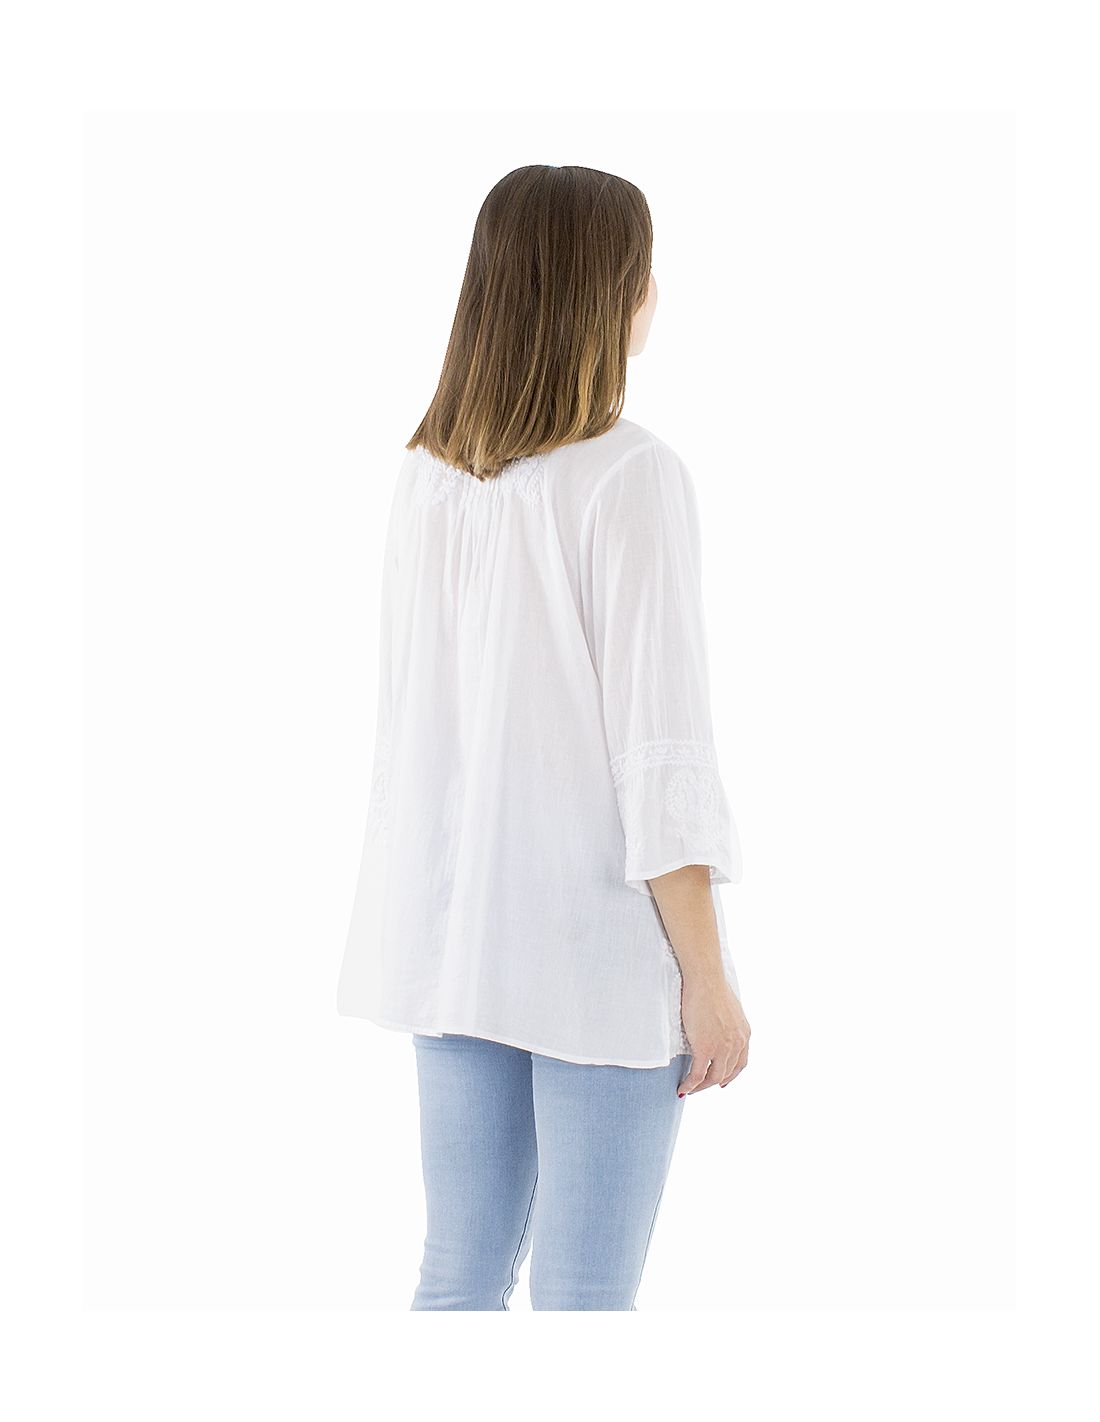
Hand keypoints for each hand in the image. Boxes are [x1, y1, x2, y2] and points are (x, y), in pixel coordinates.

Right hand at [677, 973, 749, 1095]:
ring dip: (701, 1087)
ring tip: (690, 1089)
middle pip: (727, 1073)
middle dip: (713, 1083)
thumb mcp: (729, 1008)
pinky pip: (697, 1074)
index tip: (722, 1082)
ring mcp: (722, 1047)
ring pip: (713, 1078)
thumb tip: (718, 1026)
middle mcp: (737, 1043)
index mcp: (744, 1034)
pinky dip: (690, 1085)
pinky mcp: (705, 1048)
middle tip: (701, 1086)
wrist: (706, 980)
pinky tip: (682, 1088)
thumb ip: (727, 1023)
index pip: (741, 1063)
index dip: (731, 1075)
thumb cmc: (712, 986)